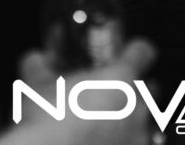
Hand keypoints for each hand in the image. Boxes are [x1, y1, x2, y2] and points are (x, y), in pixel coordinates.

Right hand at [12, 38, 157, 144]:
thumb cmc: (49, 122)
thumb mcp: (37, 86)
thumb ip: (39, 67)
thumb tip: (34, 58)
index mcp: (120, 78)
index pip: (143, 51)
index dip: (136, 49)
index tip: (130, 51)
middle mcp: (136, 107)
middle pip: (150, 88)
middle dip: (135, 88)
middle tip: (113, 90)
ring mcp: (137, 138)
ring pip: (144, 121)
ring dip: (129, 119)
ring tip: (106, 122)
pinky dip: (123, 143)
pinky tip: (102, 143)